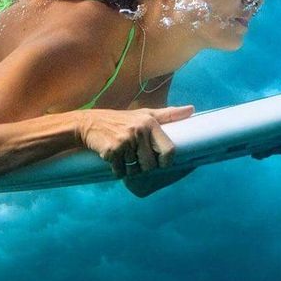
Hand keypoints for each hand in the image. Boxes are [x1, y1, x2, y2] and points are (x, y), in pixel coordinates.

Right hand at [77, 105, 193, 177]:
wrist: (88, 123)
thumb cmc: (120, 120)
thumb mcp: (145, 114)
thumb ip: (168, 114)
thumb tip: (192, 109)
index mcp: (150, 122)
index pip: (169, 150)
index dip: (166, 162)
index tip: (160, 163)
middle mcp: (139, 130)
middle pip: (151, 165)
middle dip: (144, 167)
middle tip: (135, 158)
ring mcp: (125, 140)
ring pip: (135, 170)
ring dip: (129, 169)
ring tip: (123, 157)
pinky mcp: (112, 150)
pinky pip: (120, 172)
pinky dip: (116, 170)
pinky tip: (112, 159)